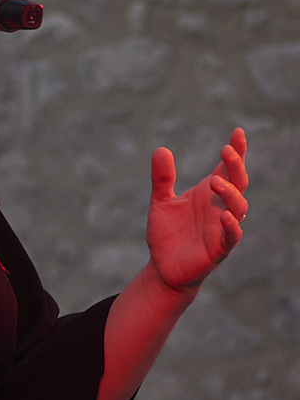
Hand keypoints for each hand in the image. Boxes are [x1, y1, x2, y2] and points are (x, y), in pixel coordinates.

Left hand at [147, 129, 248, 294]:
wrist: (163, 266)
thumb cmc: (167, 232)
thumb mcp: (161, 202)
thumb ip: (162, 178)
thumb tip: (161, 149)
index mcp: (209, 193)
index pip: (227, 169)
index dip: (236, 152)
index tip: (238, 132)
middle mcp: (220, 207)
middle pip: (237, 183)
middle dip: (236, 166)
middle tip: (227, 150)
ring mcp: (222, 227)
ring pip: (239, 207)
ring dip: (230, 194)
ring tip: (216, 182)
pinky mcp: (219, 248)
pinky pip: (232, 235)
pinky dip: (231, 226)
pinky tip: (225, 217)